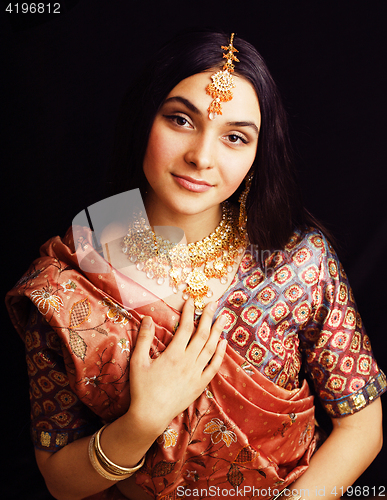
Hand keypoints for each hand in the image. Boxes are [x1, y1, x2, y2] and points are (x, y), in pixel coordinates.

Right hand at [126, 300, 226, 437]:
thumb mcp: (138, 362)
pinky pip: (214, 366)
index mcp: (173, 354)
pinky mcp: (200, 384)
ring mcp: (196, 373)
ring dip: (218, 331)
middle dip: (208, 316)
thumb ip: (143, 339)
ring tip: (223, 317)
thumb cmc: (142, 389)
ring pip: (211, 348)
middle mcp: (188, 362)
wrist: (150, 416)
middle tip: (213, 303)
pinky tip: (223, 343)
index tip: (191, 301)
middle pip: (202, 334)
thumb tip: (147, 318)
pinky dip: (220, 353)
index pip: (185, 328)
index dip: (189, 312)